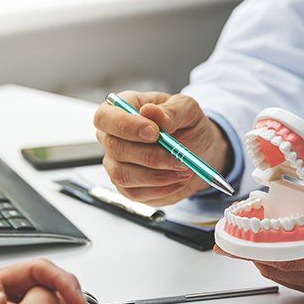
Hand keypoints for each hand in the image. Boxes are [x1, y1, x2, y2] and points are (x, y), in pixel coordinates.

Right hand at [94, 91, 231, 205]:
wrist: (198, 152)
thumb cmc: (187, 126)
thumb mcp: (188, 110)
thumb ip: (171, 110)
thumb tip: (150, 112)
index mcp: (121, 110)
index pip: (105, 117)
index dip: (126, 126)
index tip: (155, 132)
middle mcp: (112, 137)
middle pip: (115, 149)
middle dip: (150, 156)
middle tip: (179, 157)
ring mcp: (115, 164)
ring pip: (123, 175)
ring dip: (157, 176)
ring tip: (183, 169)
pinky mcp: (126, 187)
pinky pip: (135, 193)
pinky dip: (161, 189)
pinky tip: (178, 180)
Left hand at [215, 191, 303, 300]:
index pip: (288, 256)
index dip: (255, 248)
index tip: (232, 240)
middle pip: (280, 268)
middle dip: (250, 254)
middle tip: (228, 240)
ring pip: (286, 276)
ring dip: (261, 260)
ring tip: (243, 242)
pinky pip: (297, 280)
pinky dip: (278, 266)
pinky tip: (271, 252)